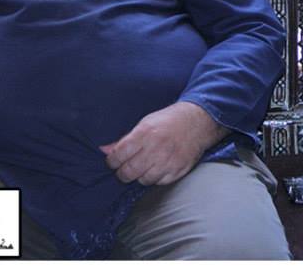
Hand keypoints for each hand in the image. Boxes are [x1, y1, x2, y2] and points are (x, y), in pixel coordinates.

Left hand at [100, 102, 226, 185]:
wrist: (198, 122)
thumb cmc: (168, 121)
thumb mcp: (144, 123)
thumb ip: (124, 139)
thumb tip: (104, 150)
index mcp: (144, 133)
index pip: (118, 156)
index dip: (112, 161)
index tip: (114, 161)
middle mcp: (155, 148)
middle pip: (128, 172)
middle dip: (123, 172)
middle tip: (126, 168)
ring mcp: (168, 161)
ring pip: (142, 180)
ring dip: (140, 175)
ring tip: (143, 167)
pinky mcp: (178, 170)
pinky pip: (158, 182)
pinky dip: (155, 178)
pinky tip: (157, 168)